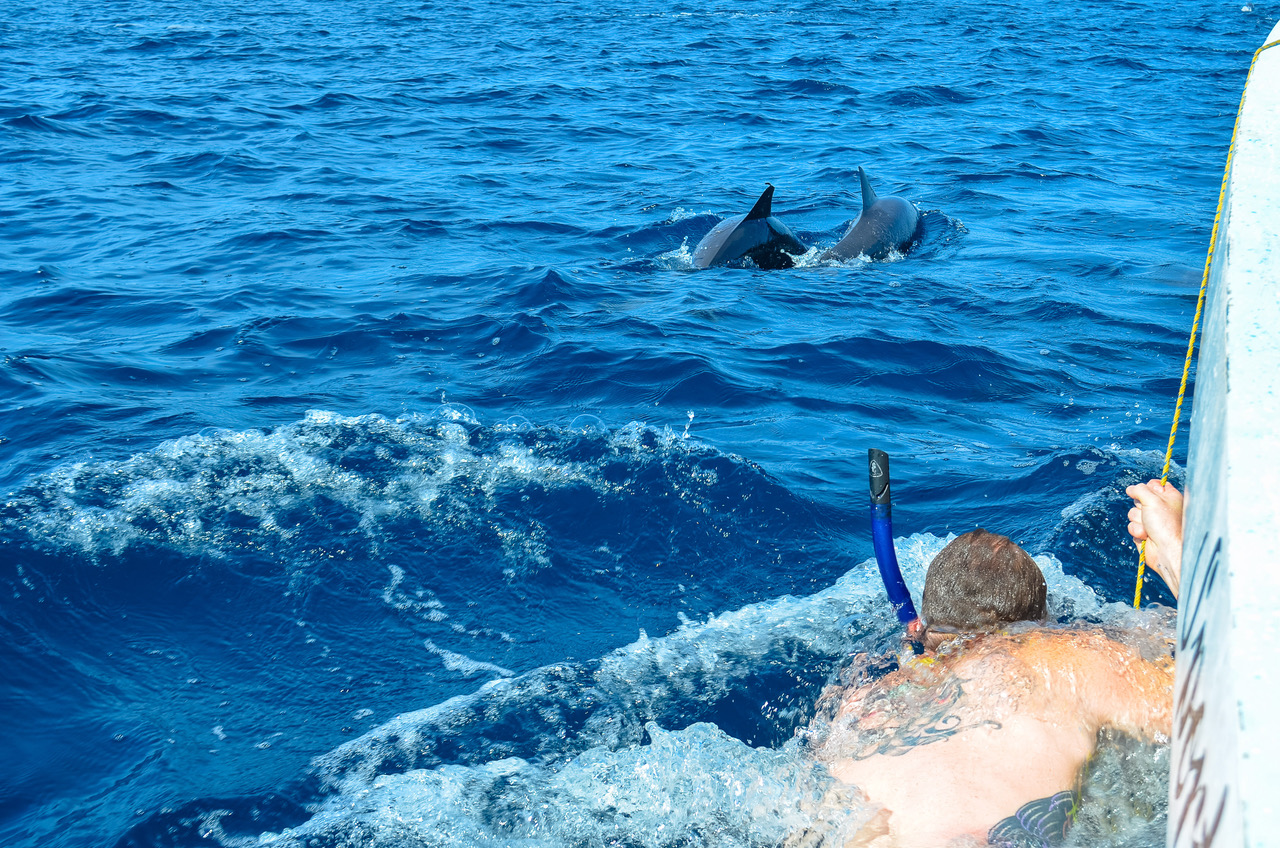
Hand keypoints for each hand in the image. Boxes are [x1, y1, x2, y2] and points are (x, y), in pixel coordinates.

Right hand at [1125, 479, 1183, 599]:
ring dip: (1138, 520)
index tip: (1148, 492)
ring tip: (1149, 528)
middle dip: (1140, 506)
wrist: (1167, 551)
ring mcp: (1152, 522)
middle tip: (1149, 512)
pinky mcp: (1145, 533)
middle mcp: (1161, 509)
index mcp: (1170, 498)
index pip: (1154, 485)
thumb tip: (1130, 489)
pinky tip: (1146, 536)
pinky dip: (1137, 531)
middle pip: (1139, 499)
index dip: (1148, 488)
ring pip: (1132, 513)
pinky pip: (1132, 526)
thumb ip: (1139, 490)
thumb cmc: (1166, 524)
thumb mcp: (1152, 500)